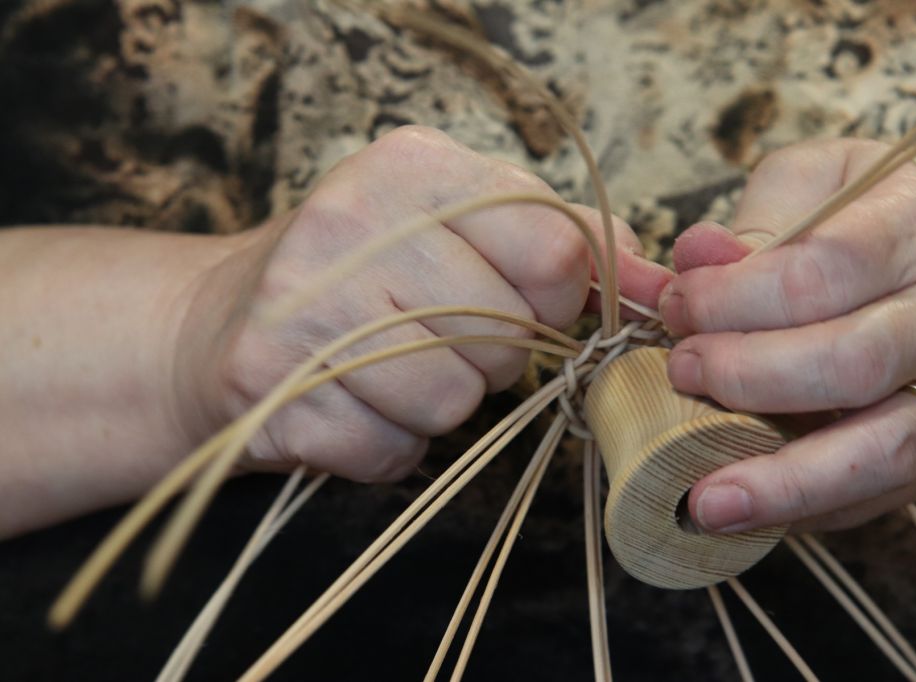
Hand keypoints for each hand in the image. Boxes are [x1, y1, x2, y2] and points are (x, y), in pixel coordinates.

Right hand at [183, 126, 670, 482]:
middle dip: (489, 357)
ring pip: (451, 400)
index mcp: (414, 167)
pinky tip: (351, 403)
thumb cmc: (364, 275)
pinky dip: (386, 444)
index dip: (552, 301)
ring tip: (390, 369)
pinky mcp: (270, 381)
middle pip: (506, 335)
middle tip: (433, 335)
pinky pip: (391, 449)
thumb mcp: (458, 229)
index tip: (518, 305)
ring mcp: (303, 302)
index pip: (553, 253)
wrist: (218, 321)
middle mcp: (353, 222)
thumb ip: (561, 245)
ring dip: (437, 404)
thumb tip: (663, 284)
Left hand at [658, 138, 915, 531]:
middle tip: (681, 371)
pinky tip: (747, 513)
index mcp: (913, 230)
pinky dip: (806, 509)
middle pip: (853, 363)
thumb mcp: (811, 186)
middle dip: (748, 376)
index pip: (821, 270)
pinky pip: (879, 496)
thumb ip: (755, 220)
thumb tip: (694, 254)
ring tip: (706, 502)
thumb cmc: (858, 223)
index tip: (675, 305)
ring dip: (784, 480)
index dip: (732, 296)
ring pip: (882, 449)